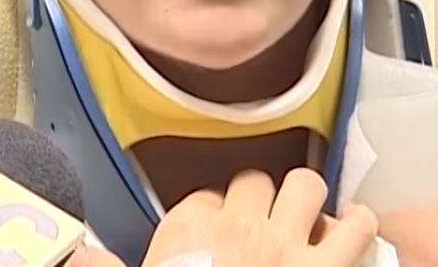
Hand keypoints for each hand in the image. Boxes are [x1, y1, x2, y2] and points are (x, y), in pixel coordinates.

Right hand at [142, 168, 378, 266]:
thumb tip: (78, 254)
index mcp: (188, 232)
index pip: (204, 198)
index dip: (212, 214)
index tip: (213, 232)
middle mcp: (238, 225)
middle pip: (253, 182)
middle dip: (257, 198)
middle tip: (259, 219)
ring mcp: (288, 245)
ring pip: (305, 185)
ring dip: (306, 197)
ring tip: (307, 212)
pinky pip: (355, 227)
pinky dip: (359, 223)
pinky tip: (357, 226)